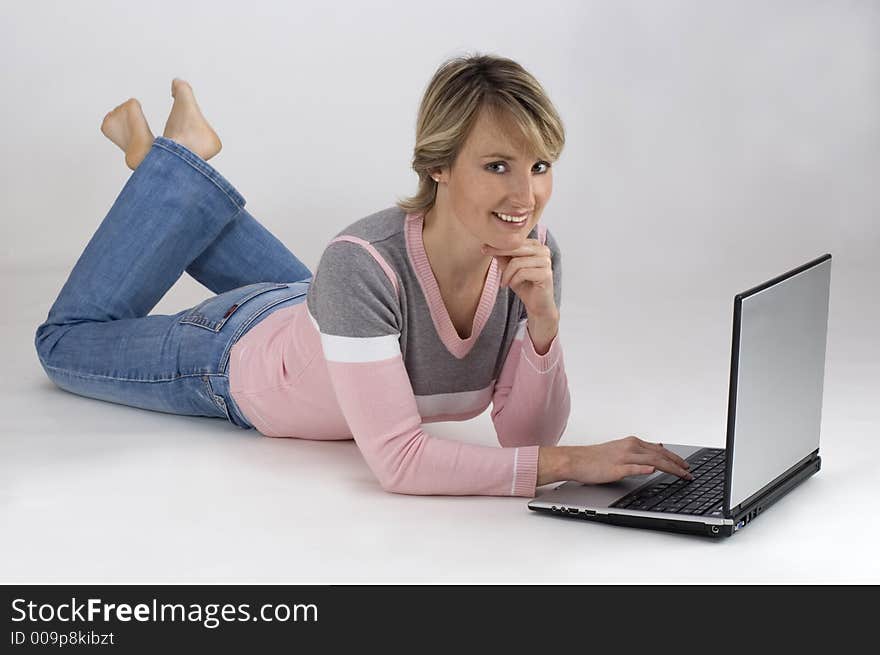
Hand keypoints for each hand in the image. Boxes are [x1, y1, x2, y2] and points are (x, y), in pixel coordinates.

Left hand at [482, 239, 556, 319]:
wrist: (537, 304)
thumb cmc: (524, 285)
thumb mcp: (509, 269)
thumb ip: (503, 256)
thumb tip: (490, 244)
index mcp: (536, 246)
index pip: (515, 242)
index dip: (498, 245)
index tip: (483, 247)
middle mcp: (544, 250)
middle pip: (516, 247)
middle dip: (499, 251)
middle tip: (484, 252)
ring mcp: (546, 261)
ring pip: (517, 262)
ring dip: (507, 274)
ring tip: (504, 282)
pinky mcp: (546, 274)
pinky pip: (522, 273)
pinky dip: (514, 280)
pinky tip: (513, 285)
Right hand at [554, 436, 692, 484]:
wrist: (574, 460)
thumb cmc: (594, 458)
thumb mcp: (620, 449)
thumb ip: (639, 449)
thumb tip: (658, 448)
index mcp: (631, 443)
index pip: (660, 450)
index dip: (675, 458)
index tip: (686, 466)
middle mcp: (630, 447)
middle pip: (660, 455)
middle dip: (678, 464)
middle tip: (689, 472)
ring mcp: (623, 458)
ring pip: (651, 460)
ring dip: (669, 467)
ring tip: (681, 474)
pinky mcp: (615, 468)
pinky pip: (632, 467)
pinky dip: (643, 468)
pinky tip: (652, 470)